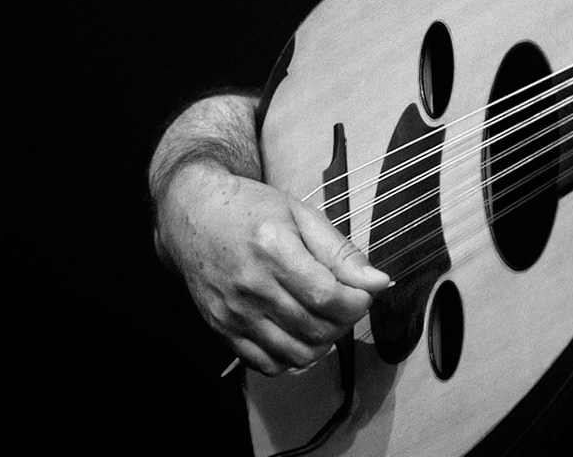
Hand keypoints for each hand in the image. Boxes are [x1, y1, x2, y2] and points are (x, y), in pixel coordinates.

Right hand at [156, 163, 392, 374]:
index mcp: (273, 249)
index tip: (364, 293)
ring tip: (325, 318)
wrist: (193, 214)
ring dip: (323, 342)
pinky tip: (298, 333)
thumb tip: (378, 282)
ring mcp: (233, 313)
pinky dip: (292, 357)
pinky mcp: (222, 330)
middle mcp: (251, 286)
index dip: (357, 302)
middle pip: (316, 328)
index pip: (328, 297)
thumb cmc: (250, 208)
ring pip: (296, 354)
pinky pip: (267, 365)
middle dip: (345, 322)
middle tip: (347, 303)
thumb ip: (341, 252)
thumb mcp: (301, 215)